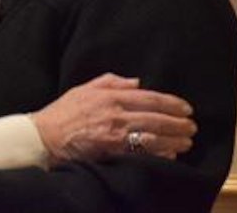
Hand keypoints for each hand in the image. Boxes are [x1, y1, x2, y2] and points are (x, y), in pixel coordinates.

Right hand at [31, 73, 195, 165]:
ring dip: (174, 140)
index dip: (172, 103)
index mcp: (110, 96)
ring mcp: (115, 135)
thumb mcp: (83, 89)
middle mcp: (115, 114)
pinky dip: (160, 154)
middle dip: (179, 123)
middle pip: (157, 118)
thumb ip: (110, 81)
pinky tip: (170, 154)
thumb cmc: (62, 113)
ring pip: (154, 137)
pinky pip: (143, 154)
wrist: (44, 137)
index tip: (187, 108)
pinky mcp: (112, 152)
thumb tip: (137, 82)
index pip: (150, 97)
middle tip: (192, 127)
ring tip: (186, 141)